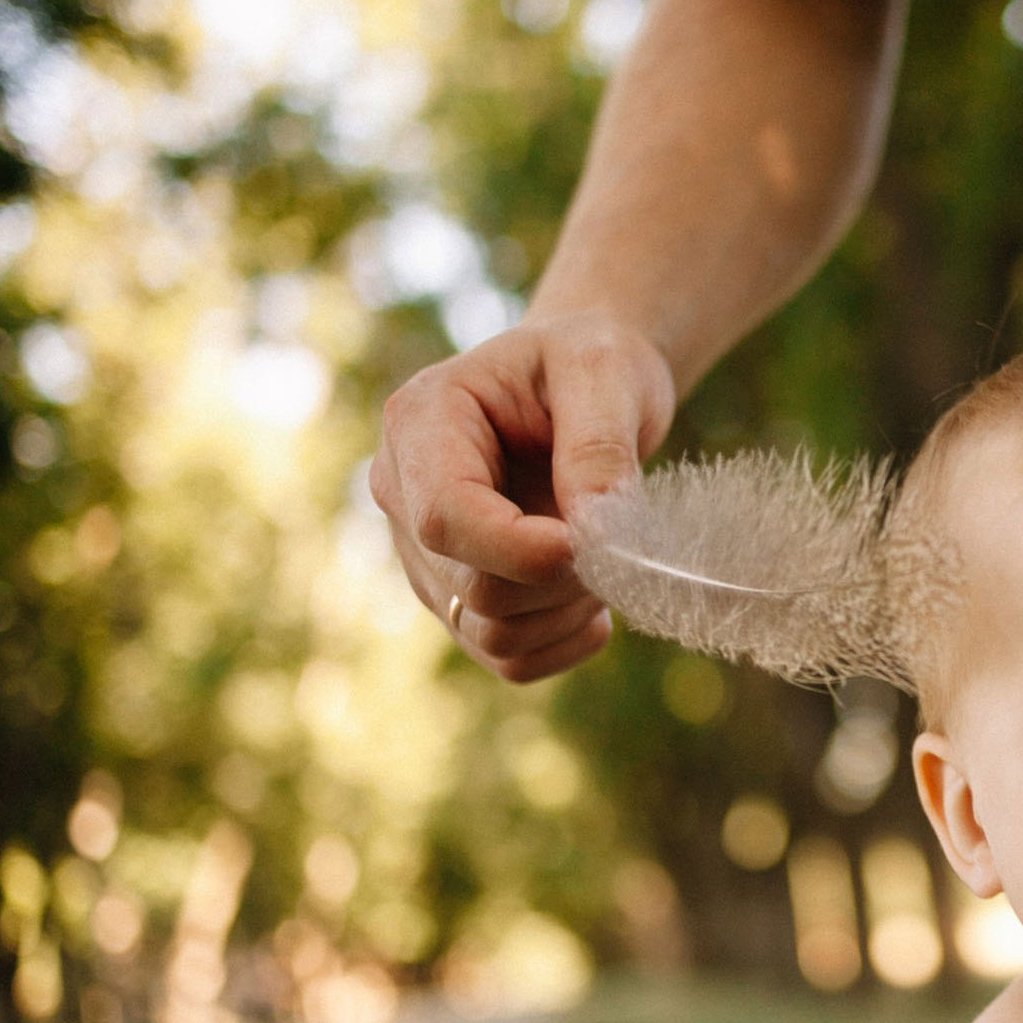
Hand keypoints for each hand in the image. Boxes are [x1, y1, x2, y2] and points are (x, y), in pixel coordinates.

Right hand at [370, 309, 677, 680]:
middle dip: (563, 577)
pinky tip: (594, 598)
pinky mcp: (459, 599)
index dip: (520, 549)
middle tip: (618, 530)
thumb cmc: (589, 362)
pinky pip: (509, 659)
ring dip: (567, 611)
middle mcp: (404, 495)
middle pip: (475, 588)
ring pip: (491, 633)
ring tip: (607, 553)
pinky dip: (563, 643)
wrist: (586, 384)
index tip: (591, 541)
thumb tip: (596, 530)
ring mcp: (426, 556)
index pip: (445, 518)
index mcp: (420, 422)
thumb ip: (598, 448)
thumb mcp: (605, 373)